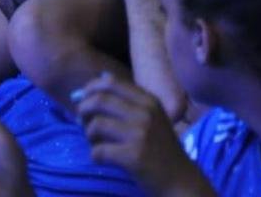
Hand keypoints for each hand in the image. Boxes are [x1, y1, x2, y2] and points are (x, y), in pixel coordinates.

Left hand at [73, 73, 204, 193]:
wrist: (180, 179)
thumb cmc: (161, 148)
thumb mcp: (152, 117)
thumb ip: (128, 100)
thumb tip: (97, 80)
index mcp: (149, 100)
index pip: (111, 83)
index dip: (90, 89)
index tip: (82, 99)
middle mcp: (145, 112)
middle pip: (100, 100)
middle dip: (83, 110)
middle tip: (81, 122)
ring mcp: (140, 133)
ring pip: (96, 125)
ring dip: (88, 134)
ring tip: (95, 143)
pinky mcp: (134, 155)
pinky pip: (99, 151)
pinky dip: (94, 156)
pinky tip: (101, 159)